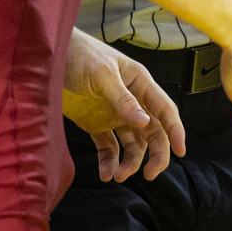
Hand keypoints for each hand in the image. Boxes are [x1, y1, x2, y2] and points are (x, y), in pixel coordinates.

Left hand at [62, 29, 184, 182]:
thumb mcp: (103, 74)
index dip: (175, 130)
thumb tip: (144, 122)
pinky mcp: (96, 125)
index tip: (181, 151)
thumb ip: (123, 99)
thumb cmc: (80, 55)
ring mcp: (114, 114)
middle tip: (149, 174)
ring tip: (118, 176)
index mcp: (140, 83)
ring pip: (132, 145)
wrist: (50, 57)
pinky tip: (106, 173)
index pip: (164, 110)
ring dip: (129, 162)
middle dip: (154, 154)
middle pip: (152, 133)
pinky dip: (109, 162)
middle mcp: (132, 101)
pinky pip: (108, 148)